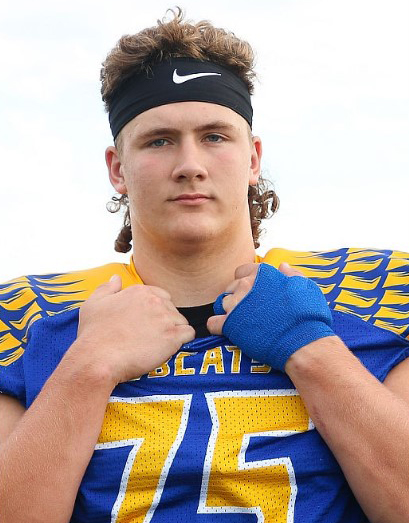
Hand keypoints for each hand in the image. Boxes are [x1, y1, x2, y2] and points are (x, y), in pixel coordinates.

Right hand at [75, 275, 194, 383]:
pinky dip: (183, 341)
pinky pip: (189, 334)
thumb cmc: (93, 335)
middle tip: (151, 337)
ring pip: (181, 322)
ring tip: (158, 345)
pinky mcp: (173, 337)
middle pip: (172, 309)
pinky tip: (170, 348)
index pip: (160, 296)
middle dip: (165, 321)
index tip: (146, 325)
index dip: (155, 311)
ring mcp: (165, 318)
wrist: (97, 359)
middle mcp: (154, 301)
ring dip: (174, 332)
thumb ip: (107, 288)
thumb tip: (115, 278)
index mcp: (139, 291)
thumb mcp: (93, 304)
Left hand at [207, 262, 302, 334]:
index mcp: (262, 274)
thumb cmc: (308, 315)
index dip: (246, 282)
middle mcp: (246, 285)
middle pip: (230, 287)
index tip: (254, 294)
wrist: (303, 342)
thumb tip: (282, 266)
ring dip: (229, 312)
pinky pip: (212, 323)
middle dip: (237, 297)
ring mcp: (236, 304)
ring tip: (241, 323)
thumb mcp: (306, 287)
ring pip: (221, 304)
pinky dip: (218, 328)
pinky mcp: (230, 324)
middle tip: (249, 311)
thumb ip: (292, 275)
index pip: (242, 271)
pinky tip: (229, 332)